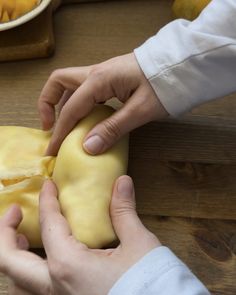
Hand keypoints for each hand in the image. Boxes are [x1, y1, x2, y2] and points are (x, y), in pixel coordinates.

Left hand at [0, 176, 160, 294]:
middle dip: (4, 232)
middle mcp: (55, 287)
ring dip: (14, 258)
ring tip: (22, 239)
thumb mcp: (139, 244)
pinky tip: (45, 264)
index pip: (48, 224)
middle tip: (14, 212)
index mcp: (68, 266)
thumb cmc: (149, 284)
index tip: (47, 185)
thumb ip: (124, 211)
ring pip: (18, 284)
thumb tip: (122, 182)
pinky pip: (36, 293)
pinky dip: (30, 275)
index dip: (46, 200)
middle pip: (9, 261)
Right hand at [38, 53, 167, 155]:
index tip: (53, 151)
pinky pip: (85, 90)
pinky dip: (78, 104)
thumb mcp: (140, 111)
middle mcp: (95, 73)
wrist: (181, 66)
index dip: (60, 131)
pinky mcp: (110, 79)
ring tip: (65, 126)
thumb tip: (87, 148)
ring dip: (62, 104)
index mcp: (100, 80)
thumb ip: (112, 128)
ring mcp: (102, 74)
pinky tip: (85, 119)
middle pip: (59, 82)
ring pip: (71, 85)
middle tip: (51, 128)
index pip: (71, 108)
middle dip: (49, 103)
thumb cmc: (164, 86)